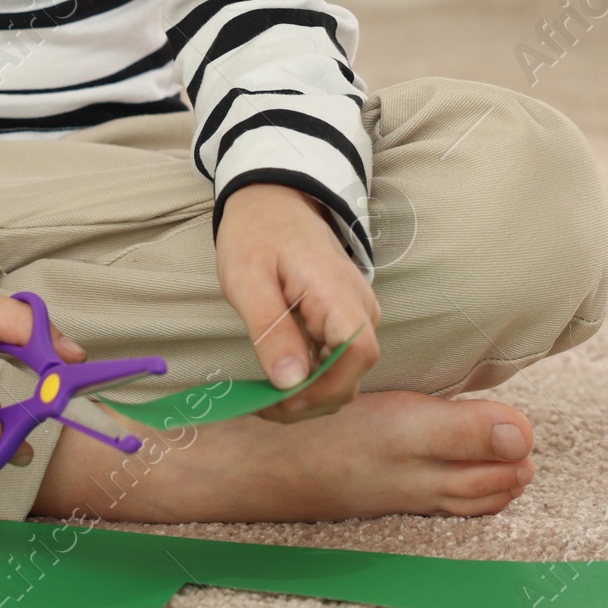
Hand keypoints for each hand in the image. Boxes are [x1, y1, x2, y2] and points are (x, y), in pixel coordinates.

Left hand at [214, 181, 379, 423]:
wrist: (273, 202)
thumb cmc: (256, 234)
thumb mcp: (247, 280)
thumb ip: (270, 331)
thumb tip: (290, 383)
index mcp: (337, 292)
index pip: (356, 354)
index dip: (323, 388)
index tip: (279, 401)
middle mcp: (360, 307)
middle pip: (352, 375)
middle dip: (308, 402)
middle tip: (258, 405)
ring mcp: (357, 316)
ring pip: (345, 377)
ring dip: (308, 397)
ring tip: (263, 396)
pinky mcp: (347, 322)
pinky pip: (338, 364)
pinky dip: (311, 382)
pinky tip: (278, 380)